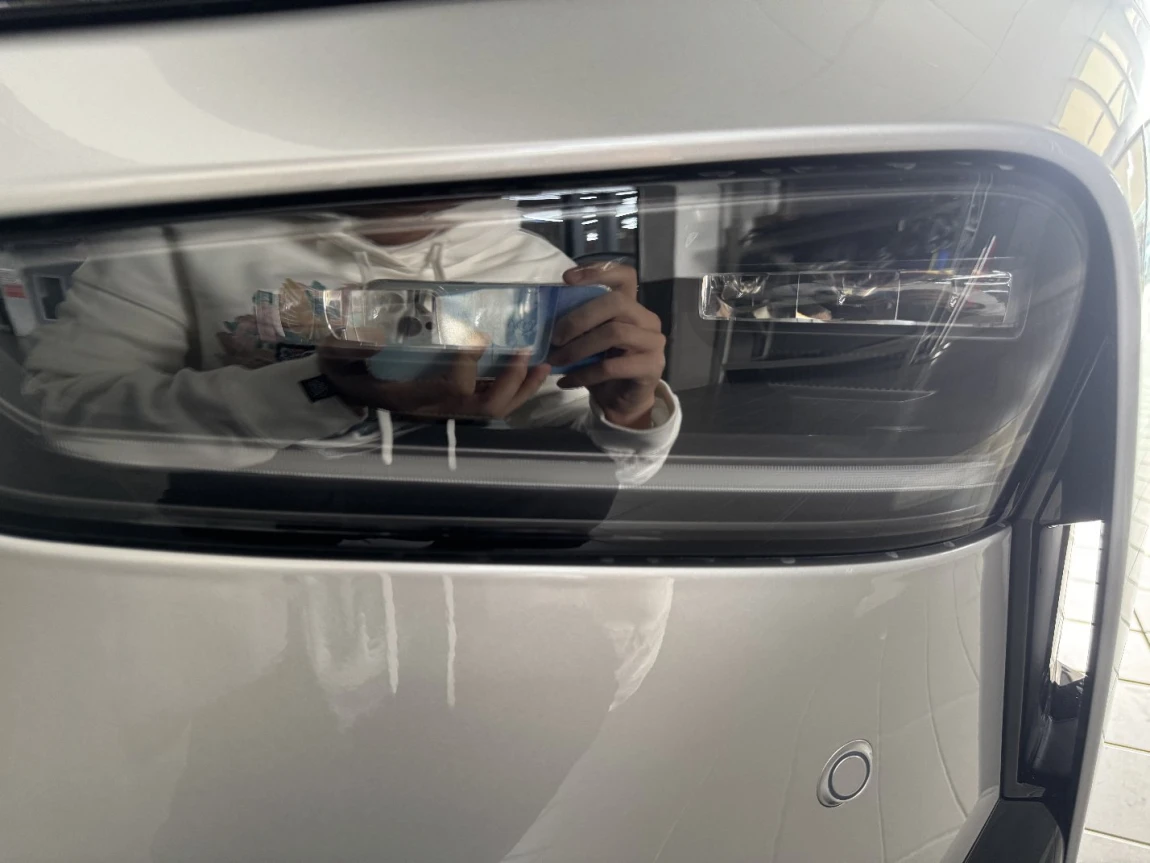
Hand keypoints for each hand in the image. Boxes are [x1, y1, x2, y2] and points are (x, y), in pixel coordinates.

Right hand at [317, 340, 549, 419]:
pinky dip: (515, 390)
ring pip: (496, 408)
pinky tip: (528, 371)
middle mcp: (437, 407)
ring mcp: (449, 409)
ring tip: (541, 365)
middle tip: (525, 353)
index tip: (479, 338)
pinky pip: (493, 403)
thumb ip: (351, 343)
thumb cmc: (348, 370)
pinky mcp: (456, 404)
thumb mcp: (340, 354)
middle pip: (486, 404)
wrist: (346, 391)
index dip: (468, 363)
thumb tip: (369, 328)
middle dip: (509, 381)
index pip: (451, 386)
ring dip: (521, 389)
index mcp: (413, 396)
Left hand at [549, 262, 665, 428]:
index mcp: (632, 305)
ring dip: (579, 348)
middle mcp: (647, 319)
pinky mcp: (650, 367)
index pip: (624, 275)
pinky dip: (584, 374)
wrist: (622, 401)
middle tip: (554, 337)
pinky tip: (566, 381)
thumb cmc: (603, 365)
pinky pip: (612, 367)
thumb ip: (579, 324)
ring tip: (557, 360)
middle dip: (580, 318)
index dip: (598, 271)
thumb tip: (543, 317)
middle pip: (616, 303)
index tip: (566, 279)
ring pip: (614, 333)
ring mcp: (653, 342)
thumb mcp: (589, 340)